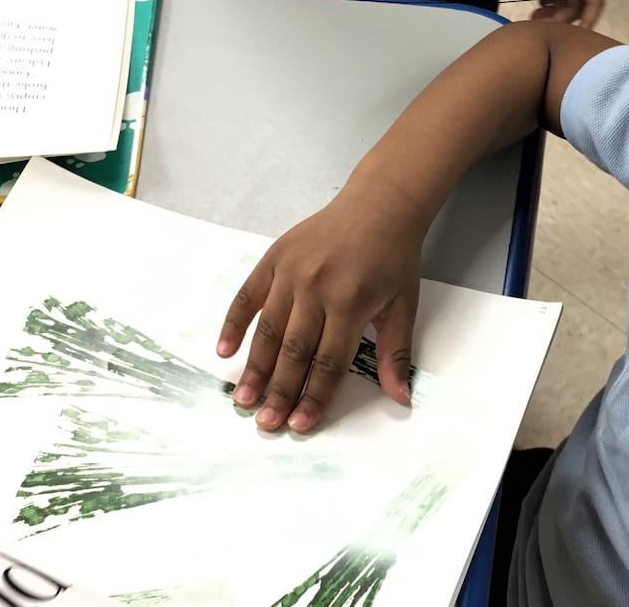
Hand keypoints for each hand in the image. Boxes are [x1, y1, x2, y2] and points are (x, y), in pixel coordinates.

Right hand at [217, 190, 422, 432]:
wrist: (379, 204)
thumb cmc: (393, 257)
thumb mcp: (403, 304)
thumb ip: (395, 352)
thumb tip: (400, 397)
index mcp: (351, 301)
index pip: (328, 362)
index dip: (313, 396)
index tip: (299, 424)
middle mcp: (316, 287)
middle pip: (293, 351)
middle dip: (279, 391)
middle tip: (265, 423)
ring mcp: (291, 271)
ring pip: (268, 329)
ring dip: (254, 367)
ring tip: (244, 399)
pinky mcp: (274, 258)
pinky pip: (247, 295)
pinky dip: (233, 323)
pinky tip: (224, 352)